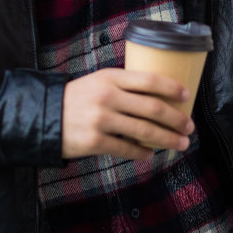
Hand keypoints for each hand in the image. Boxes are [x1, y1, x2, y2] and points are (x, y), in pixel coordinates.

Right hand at [61, 68, 194, 160]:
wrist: (44, 116)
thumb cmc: (76, 99)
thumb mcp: (98, 82)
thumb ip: (123, 86)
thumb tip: (158, 97)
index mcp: (110, 77)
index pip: (149, 80)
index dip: (172, 87)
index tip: (187, 95)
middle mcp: (108, 96)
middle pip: (153, 108)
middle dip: (176, 119)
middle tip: (189, 127)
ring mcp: (102, 119)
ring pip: (144, 131)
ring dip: (167, 139)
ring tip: (180, 143)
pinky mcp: (95, 141)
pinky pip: (127, 149)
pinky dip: (142, 153)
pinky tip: (150, 154)